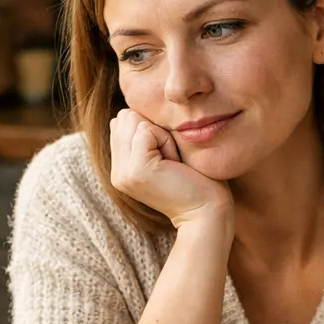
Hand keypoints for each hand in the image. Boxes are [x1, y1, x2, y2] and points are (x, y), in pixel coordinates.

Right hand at [109, 109, 231, 229]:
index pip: (122, 121)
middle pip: (125, 117)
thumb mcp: (164, 153)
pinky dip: (166, 140)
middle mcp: (117, 172)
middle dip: (154, 129)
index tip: (167, 156)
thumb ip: (143, 136)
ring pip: (133, 120)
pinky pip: (145, 130)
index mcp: (121, 168)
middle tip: (171, 159)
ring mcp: (123, 172)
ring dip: (160, 135)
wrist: (206, 211)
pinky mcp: (136, 169)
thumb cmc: (196, 179)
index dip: (150, 128)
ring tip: (172, 161)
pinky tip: (174, 163)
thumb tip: (128, 111)